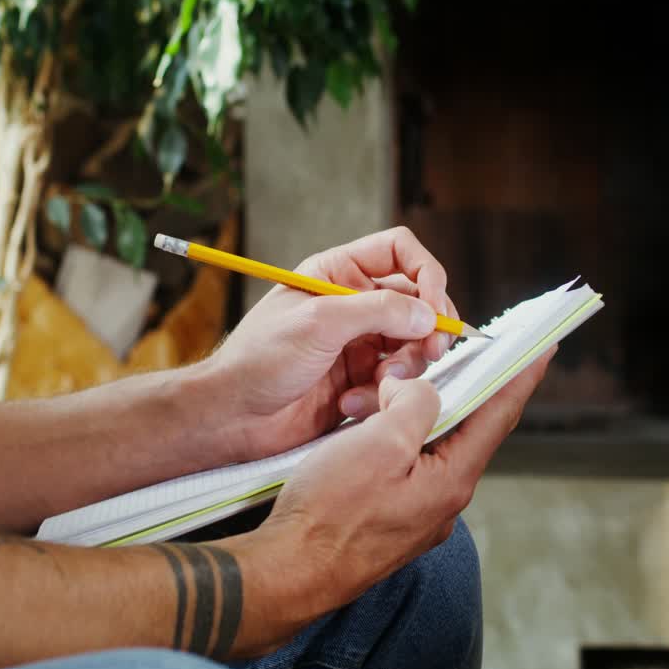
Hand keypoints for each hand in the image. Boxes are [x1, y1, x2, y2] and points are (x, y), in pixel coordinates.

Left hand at [202, 226, 462, 461]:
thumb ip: (377, 311)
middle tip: (430, 352)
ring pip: (412, 344)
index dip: (426, 273)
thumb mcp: (318, 323)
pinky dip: (383, 393)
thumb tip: (428, 314)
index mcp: (337, 273)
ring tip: (380, 383)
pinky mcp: (359, 379)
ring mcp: (358, 342)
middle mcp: (352, 303)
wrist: (233, 416)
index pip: (399, 252)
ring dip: (405, 365)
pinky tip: (351, 404)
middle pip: (417, 301)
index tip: (435, 308)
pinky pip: (395, 380)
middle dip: (427, 327)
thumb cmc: (259, 360)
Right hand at [256, 349, 554, 611]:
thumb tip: (416, 390)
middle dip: (451, 386)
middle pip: (464, 428)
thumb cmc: (331, 513)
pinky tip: (366, 424)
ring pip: (427, 445)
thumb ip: (414, 404)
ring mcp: (417, 514)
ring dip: (407, 412)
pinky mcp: (390, 519)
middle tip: (454, 352)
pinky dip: (391, 437)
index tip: (542, 348)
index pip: (499, 415)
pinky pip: (403, 465)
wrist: (290, 573)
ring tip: (376, 391)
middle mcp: (443, 500)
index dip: (521, 376)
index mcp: (452, 479)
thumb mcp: (380, 442)